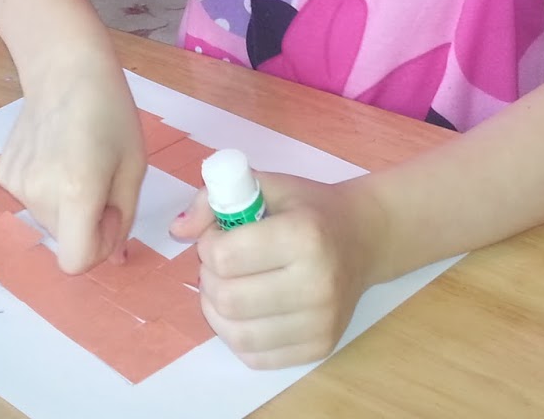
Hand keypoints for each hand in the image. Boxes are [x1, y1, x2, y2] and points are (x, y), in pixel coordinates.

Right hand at [0, 45, 144, 273]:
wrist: (64, 68)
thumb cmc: (111, 112)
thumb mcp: (134, 166)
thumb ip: (124, 217)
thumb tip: (113, 259)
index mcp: (77, 192)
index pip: (76, 262)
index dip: (98, 247)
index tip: (110, 214)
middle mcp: (39, 194)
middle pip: (65, 238)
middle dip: (86, 222)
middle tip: (100, 178)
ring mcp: (15, 184)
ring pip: (48, 219)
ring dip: (66, 204)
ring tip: (77, 159)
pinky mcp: (2, 172)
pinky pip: (30, 198)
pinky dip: (46, 187)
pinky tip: (54, 152)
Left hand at [170, 173, 381, 368]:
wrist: (365, 238)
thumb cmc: (310, 209)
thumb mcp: (265, 187)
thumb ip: (215, 200)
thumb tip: (177, 231)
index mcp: (304, 235)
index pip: (226, 257)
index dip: (208, 245)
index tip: (218, 236)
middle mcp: (316, 283)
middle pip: (228, 299)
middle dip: (208, 279)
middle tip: (219, 265)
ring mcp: (321, 322)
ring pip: (237, 334)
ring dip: (217, 310)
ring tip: (226, 288)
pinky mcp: (320, 348)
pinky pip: (257, 357)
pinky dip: (238, 336)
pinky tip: (245, 312)